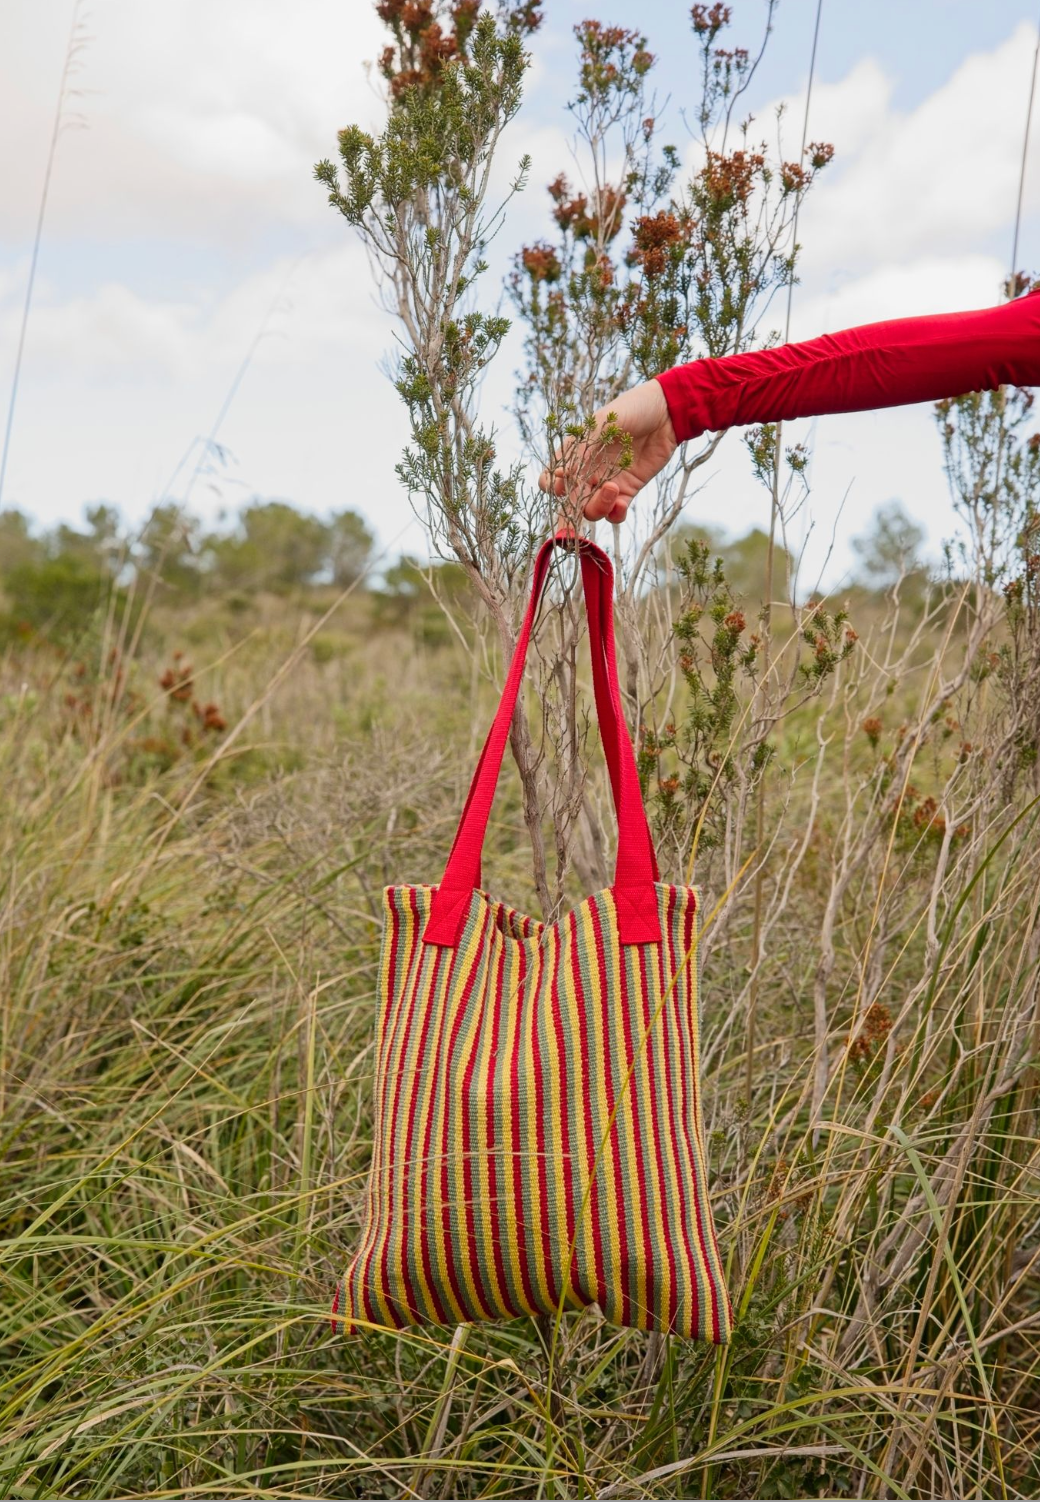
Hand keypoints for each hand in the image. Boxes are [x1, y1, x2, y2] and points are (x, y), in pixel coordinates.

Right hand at [537, 378, 677, 524]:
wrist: (666, 411)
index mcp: (574, 454)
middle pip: (570, 502)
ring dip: (598, 507)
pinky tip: (622, 504)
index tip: (563, 480)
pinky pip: (615, 514)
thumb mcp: (603, 423)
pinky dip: (616, 514)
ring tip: (613, 489)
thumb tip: (561, 474)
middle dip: (574, 508)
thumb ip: (582, 449)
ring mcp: (606, 483)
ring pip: (592, 511)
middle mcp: (586, 472)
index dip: (553, 487)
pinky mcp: (627, 491)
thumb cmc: (631, 409)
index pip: (551, 480)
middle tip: (589, 496)